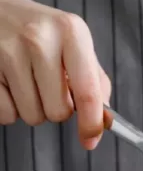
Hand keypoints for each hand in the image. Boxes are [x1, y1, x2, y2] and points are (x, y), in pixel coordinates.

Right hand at [0, 0, 109, 148]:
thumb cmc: (38, 31)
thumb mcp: (73, 44)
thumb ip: (95, 80)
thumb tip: (105, 119)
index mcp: (70, 32)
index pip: (88, 93)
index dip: (92, 124)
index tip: (91, 140)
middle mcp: (39, 39)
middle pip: (59, 112)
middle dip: (56, 108)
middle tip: (47, 85)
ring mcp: (8, 51)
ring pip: (33, 116)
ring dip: (32, 108)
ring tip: (26, 80)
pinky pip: (6, 114)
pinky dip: (10, 107)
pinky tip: (8, 83)